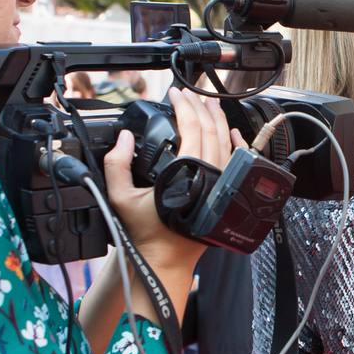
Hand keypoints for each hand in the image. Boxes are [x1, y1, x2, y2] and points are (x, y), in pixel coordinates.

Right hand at [103, 88, 244, 269]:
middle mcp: (209, 177)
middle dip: (201, 107)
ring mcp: (221, 186)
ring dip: (219, 120)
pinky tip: (231, 131)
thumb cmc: (146, 232)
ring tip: (209, 103)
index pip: (192, 128)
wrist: (166, 259)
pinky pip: (237, 164)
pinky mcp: (226, 194)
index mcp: (185, 174)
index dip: (184, 106)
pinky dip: (236, 144)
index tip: (175, 94)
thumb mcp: (121, 198)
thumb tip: (124, 138)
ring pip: (226, 144)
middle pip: (212, 131)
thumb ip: (117, 164)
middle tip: (190, 94)